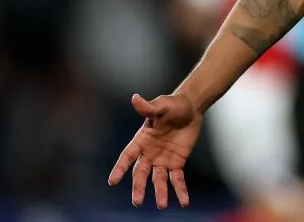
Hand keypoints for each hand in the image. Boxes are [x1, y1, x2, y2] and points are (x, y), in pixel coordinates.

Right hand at [108, 93, 201, 208]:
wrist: (191, 108)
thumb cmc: (173, 104)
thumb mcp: (162, 104)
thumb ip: (149, 106)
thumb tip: (135, 98)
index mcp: (141, 140)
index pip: (127, 156)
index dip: (120, 168)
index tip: (112, 181)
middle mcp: (149, 153)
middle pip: (141, 173)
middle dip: (139, 187)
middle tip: (137, 201)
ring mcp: (162, 160)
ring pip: (159, 180)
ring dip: (160, 192)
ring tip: (162, 205)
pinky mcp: (177, 162)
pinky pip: (177, 179)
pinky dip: (180, 190)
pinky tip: (184, 201)